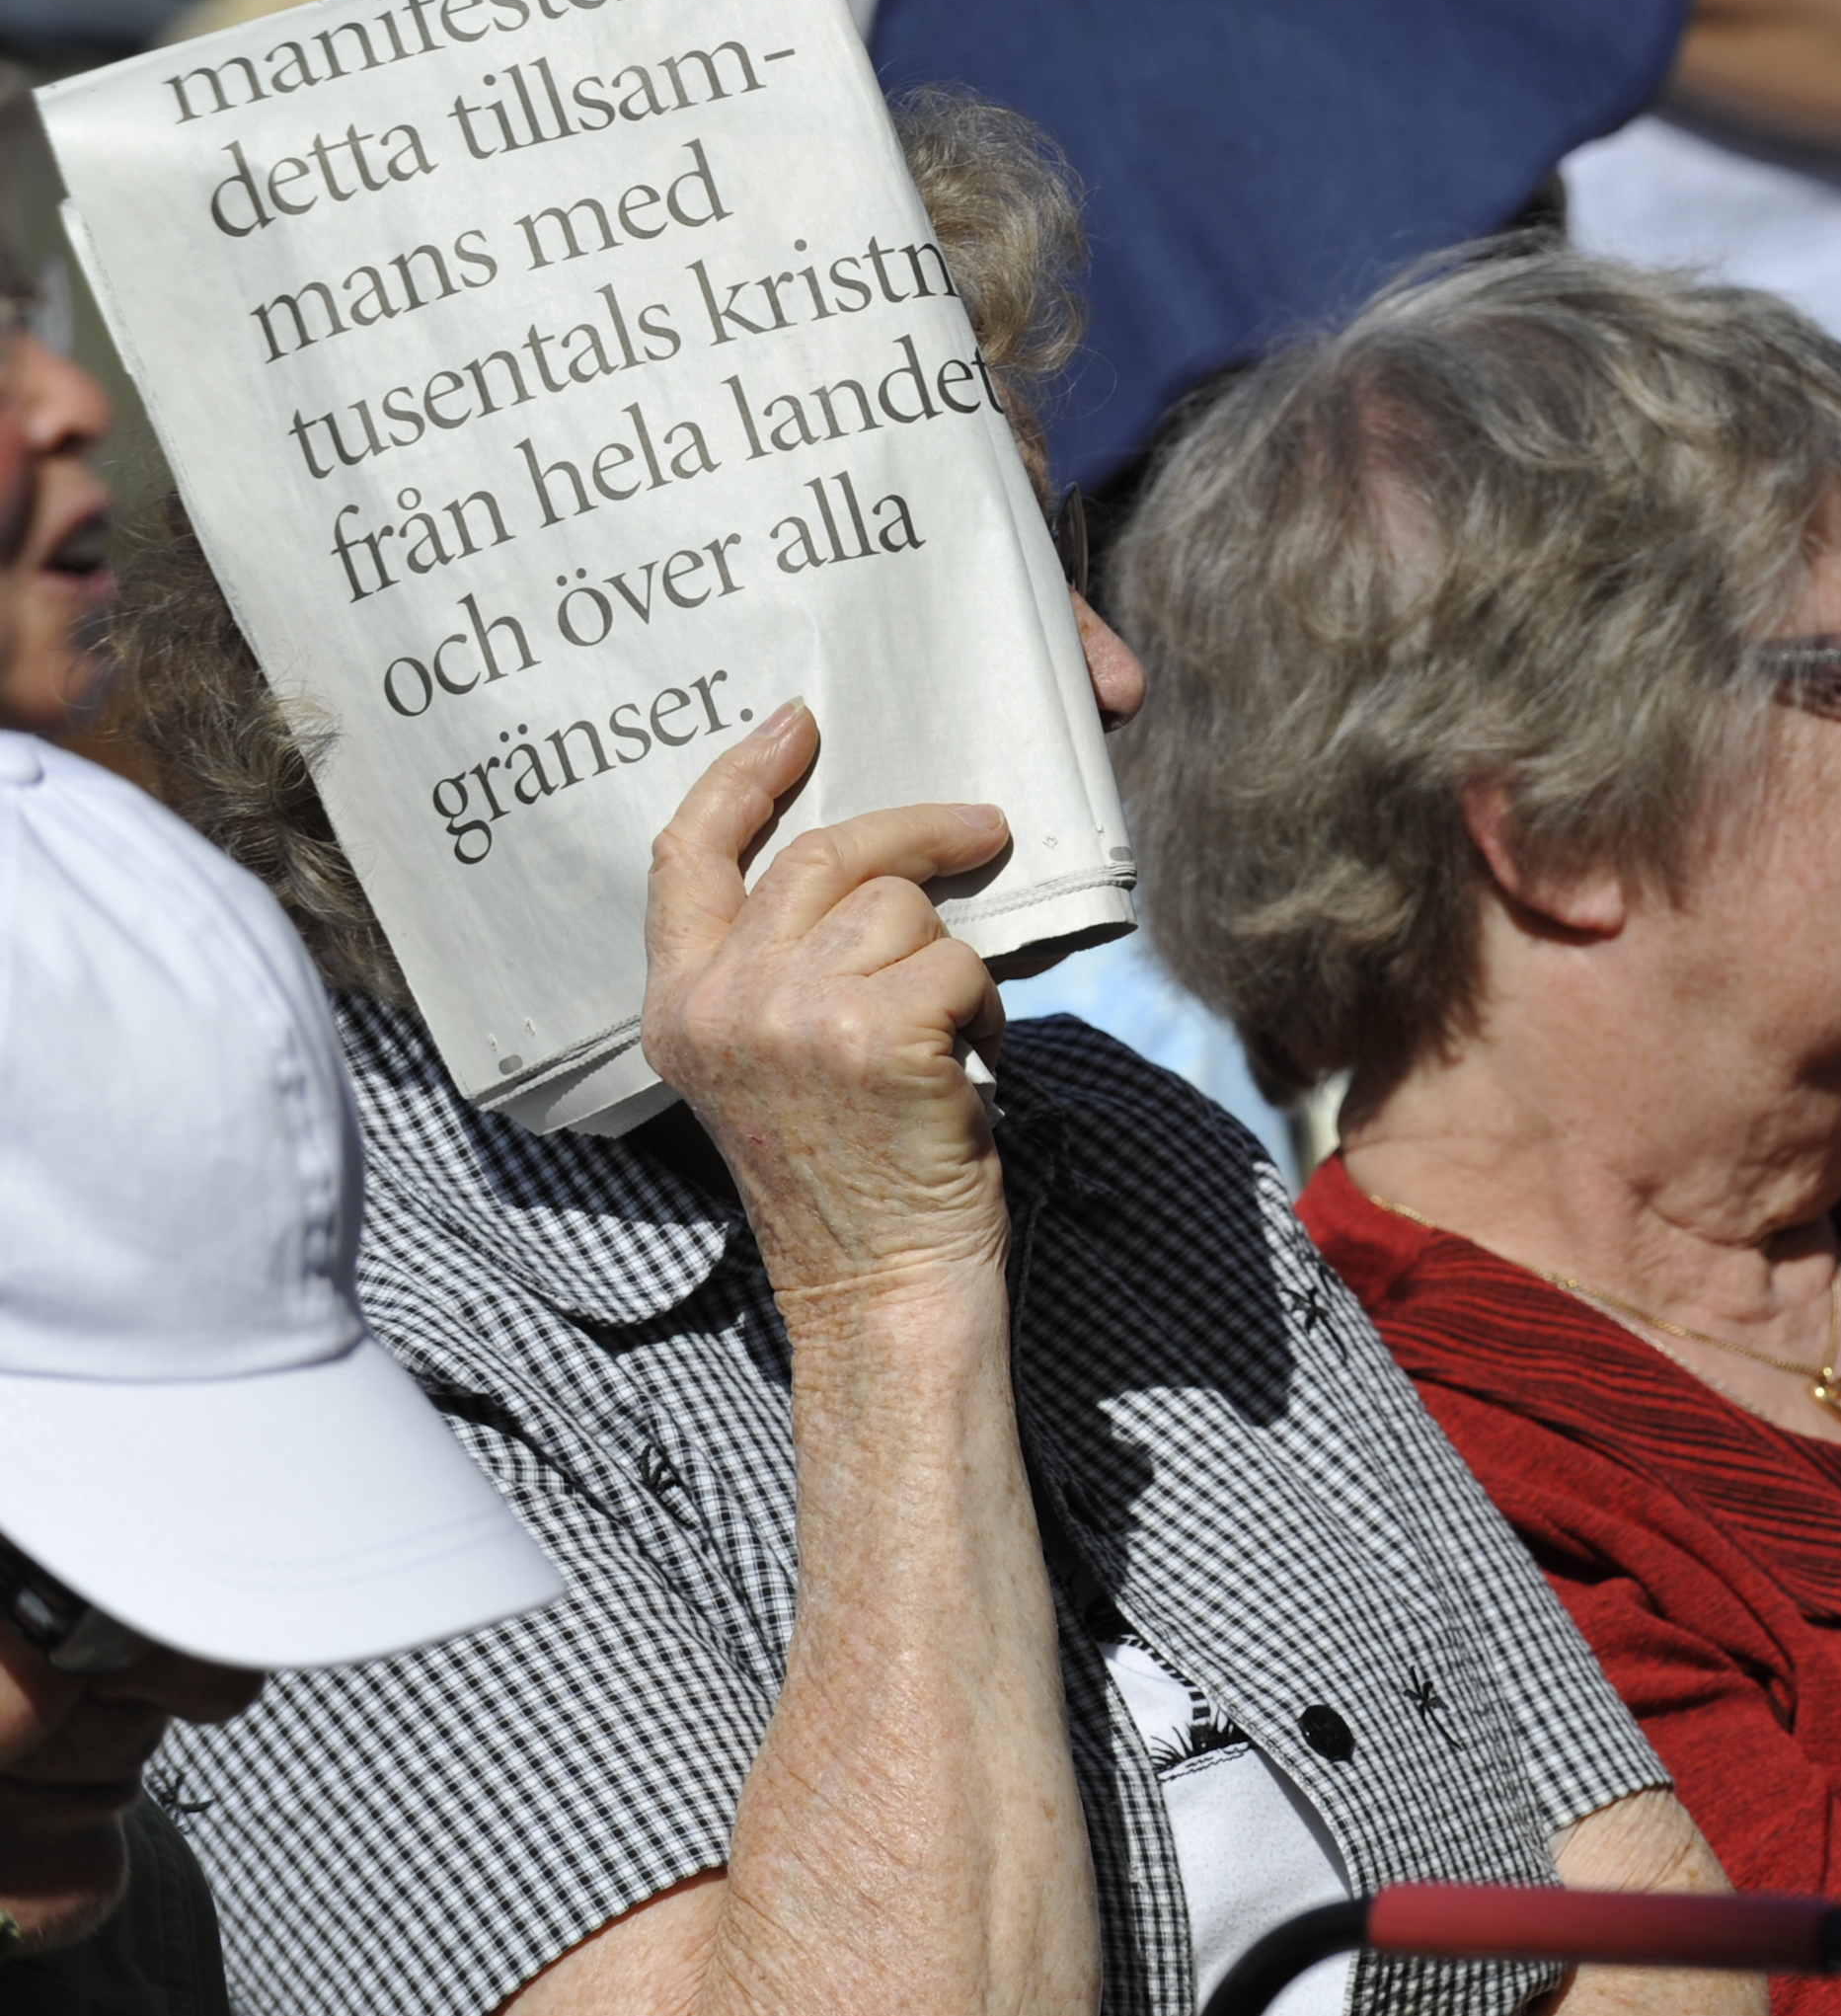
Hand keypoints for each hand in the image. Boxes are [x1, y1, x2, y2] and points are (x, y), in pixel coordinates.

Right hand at [641, 701, 1014, 1296]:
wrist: (881, 1292)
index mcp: (678, 1007)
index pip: (686, 855)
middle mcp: (721, 1002)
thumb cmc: (850, 1184)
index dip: (742, 777)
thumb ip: (776, 974)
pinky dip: (987, 1010)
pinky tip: (975, 1068)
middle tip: (983, 829)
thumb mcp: (770, 1070)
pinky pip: (960, 962)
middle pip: (825, 855)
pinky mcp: (876, 1032)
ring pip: (902, 909)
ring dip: (953, 962)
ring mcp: (793, 1014)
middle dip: (916, 834)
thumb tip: (865, 870)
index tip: (798, 723)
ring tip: (955, 1037)